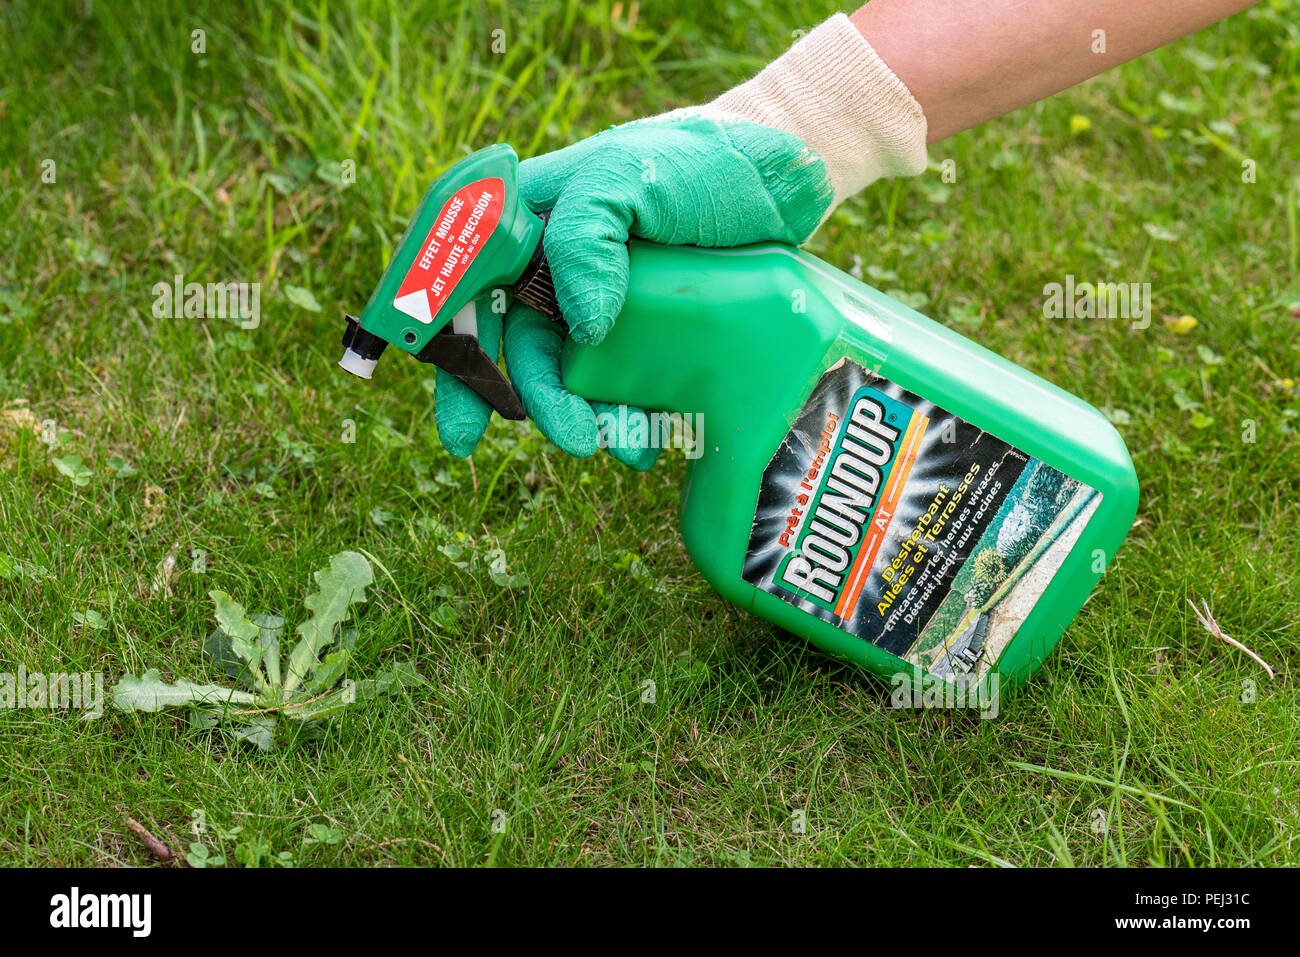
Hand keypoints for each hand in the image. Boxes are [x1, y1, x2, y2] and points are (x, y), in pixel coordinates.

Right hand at [436, 14, 927, 464]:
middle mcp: (552, 267)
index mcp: (525, 224)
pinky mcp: (646, 331)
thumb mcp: (628, 176)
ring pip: (574, 379)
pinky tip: (656, 436)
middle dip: (541, 405)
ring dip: (593, 420)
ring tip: (631, 445)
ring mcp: (600, 301)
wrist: (783, 175)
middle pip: (520, 351)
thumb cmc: (697, 160)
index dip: (454, 363)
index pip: (464, 294)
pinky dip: (633, 418)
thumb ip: (584, 238)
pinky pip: (624, 386)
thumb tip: (582, 330)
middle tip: (576, 442)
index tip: (463, 430)